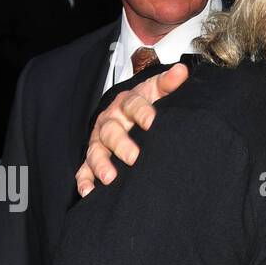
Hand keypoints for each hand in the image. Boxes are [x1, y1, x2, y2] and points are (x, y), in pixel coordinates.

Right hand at [76, 62, 188, 197]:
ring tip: (110, 178)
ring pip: (95, 151)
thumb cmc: (146, 104)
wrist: (127, 112)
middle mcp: (110, 120)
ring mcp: (99, 140)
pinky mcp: (91, 158)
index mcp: (126, 103)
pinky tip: (88, 192)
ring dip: (100, 164)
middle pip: (111, 131)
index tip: (153, 122)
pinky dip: (84, 180)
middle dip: (121, 144)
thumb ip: (168, 84)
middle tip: (134, 158)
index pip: (133, 104)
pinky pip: (84, 169)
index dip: (142, 112)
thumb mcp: (156, 91)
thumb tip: (181, 71)